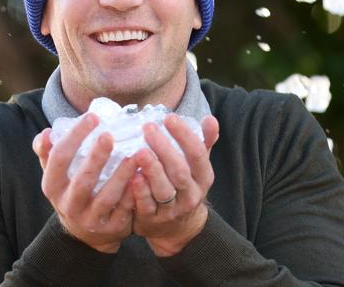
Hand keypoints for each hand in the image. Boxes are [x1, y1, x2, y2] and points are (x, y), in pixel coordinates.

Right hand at [33, 113, 136, 252]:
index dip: (75, 137)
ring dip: (122, 175)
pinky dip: (135, 192)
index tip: (93, 117)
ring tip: (135, 154)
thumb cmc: (71, 192)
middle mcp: (69, 206)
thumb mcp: (55, 175)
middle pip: (83, 180)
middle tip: (109, 135)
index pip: (59, 159)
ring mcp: (91, 219)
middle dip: (96, 157)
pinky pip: (125, 209)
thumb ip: (48, 152)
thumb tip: (46, 132)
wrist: (84, 234)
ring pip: (108, 197)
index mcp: (53, 187)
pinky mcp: (113, 228)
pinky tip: (144, 175)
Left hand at [131, 114, 218, 256]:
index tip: (169, 117)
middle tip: (148, 127)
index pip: (197, 154)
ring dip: (152, 170)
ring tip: (140, 151)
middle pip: (179, 171)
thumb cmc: (185, 185)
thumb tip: (210, 119)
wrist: (178, 227)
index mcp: (203, 177)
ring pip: (163, 190)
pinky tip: (133, 177)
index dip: (184, 135)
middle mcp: (191, 194)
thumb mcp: (197, 166)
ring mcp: (172, 210)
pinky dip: (140, 192)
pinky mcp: (152, 220)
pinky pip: (147, 205)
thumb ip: (203, 142)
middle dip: (163, 148)